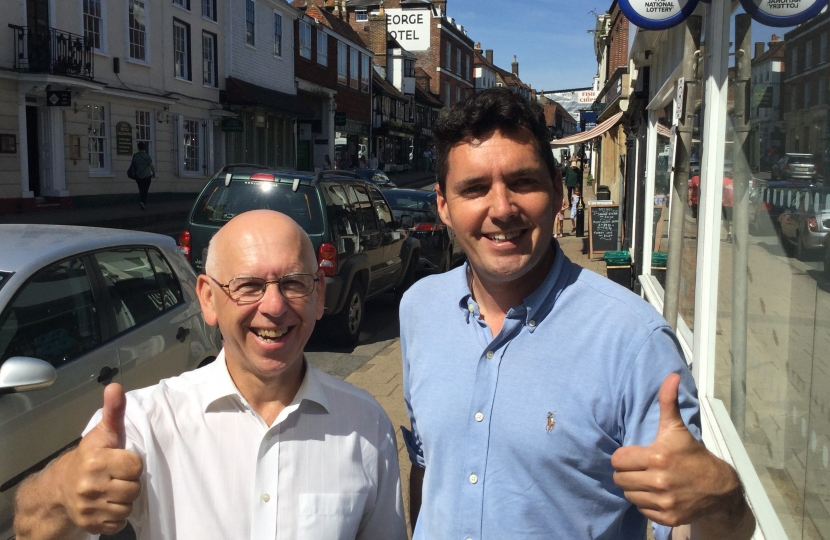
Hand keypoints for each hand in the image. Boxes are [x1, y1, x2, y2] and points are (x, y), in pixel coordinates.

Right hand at [58, 384, 142, 534]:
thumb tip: (115, 386)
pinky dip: (116, 515)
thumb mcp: (104, 432)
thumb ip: (114, 411)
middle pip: (133, 489)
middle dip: (129, 482)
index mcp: (96, 461)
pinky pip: (118, 522)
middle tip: (117, 476)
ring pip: (128, 507)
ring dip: (124, 499)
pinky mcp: (90, 524)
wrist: (61, 487)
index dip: (132, 463)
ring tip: (112, 489)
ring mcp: (89, 508)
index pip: (136, 466)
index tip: (121, 461)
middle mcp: (90, 486)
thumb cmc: (91, 456)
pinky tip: (107, 504)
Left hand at [611, 374, 739, 526]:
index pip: (618, 460)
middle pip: (620, 479)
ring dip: (635, 488)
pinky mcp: (668, 517)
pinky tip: (657, 494)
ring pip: (629, 495)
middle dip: (628, 472)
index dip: (624, 457)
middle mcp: (659, 481)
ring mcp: (664, 502)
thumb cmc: (692, 454)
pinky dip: (646, 503)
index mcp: (657, 457)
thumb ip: (667, 401)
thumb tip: (671, 375)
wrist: (719, 487)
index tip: (636, 455)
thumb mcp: (676, 427)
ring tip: (649, 480)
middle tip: (641, 468)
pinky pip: (641, 510)